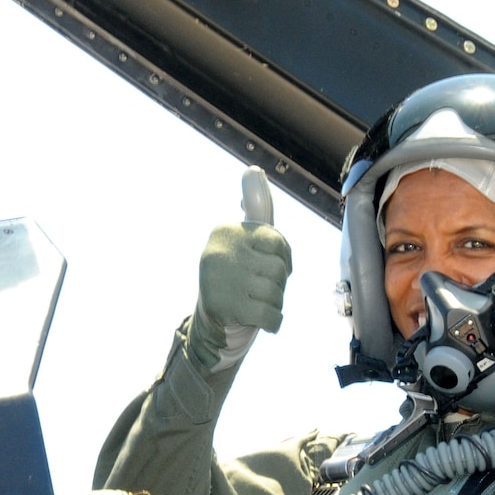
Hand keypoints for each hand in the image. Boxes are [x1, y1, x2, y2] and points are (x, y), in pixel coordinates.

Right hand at [190, 221, 291, 371]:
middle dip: (279, 285)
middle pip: (277, 269)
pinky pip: (270, 315)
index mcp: (226, 232)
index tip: (280, 268)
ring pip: (275, 292)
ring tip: (262, 305)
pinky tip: (269, 322)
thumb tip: (252, 172)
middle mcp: (221, 252)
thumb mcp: (241, 245)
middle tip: (265, 291)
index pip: (276, 240)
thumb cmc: (234, 278)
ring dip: (276, 304)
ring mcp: (223, 279)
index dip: (285, 258)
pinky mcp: (227, 307)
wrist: (209, 322)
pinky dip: (275, 322)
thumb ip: (253, 212)